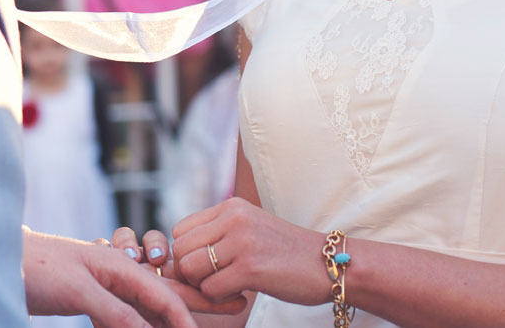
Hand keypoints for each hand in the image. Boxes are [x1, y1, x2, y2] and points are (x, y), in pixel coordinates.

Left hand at [23, 228, 239, 327]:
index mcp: (119, 266)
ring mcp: (103, 285)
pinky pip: (121, 313)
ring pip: (143, 309)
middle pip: (162, 299)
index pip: (165, 297)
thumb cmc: (35, 267)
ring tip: (187, 320)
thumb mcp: (79, 291)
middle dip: (187, 313)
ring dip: (160, 320)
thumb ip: (116, 311)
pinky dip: (133, 324)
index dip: (185, 322)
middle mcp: (116, 273)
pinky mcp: (88, 297)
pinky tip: (140, 327)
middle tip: (221, 317)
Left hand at [171, 198, 328, 306]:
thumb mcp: (249, 227)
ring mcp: (241, 242)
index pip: (180, 231)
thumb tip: (177, 256)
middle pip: (180, 250)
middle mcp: (233, 218)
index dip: (187, 254)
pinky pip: (211, 289)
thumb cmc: (285, 252)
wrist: (328, 264)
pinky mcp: (250, 268)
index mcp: (230, 206)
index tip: (206, 267)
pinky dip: (221, 299)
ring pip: (191, 270)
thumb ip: (218, 233)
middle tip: (215, 281)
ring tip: (228, 286)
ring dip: (204, 286)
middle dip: (191, 273)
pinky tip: (241, 294)